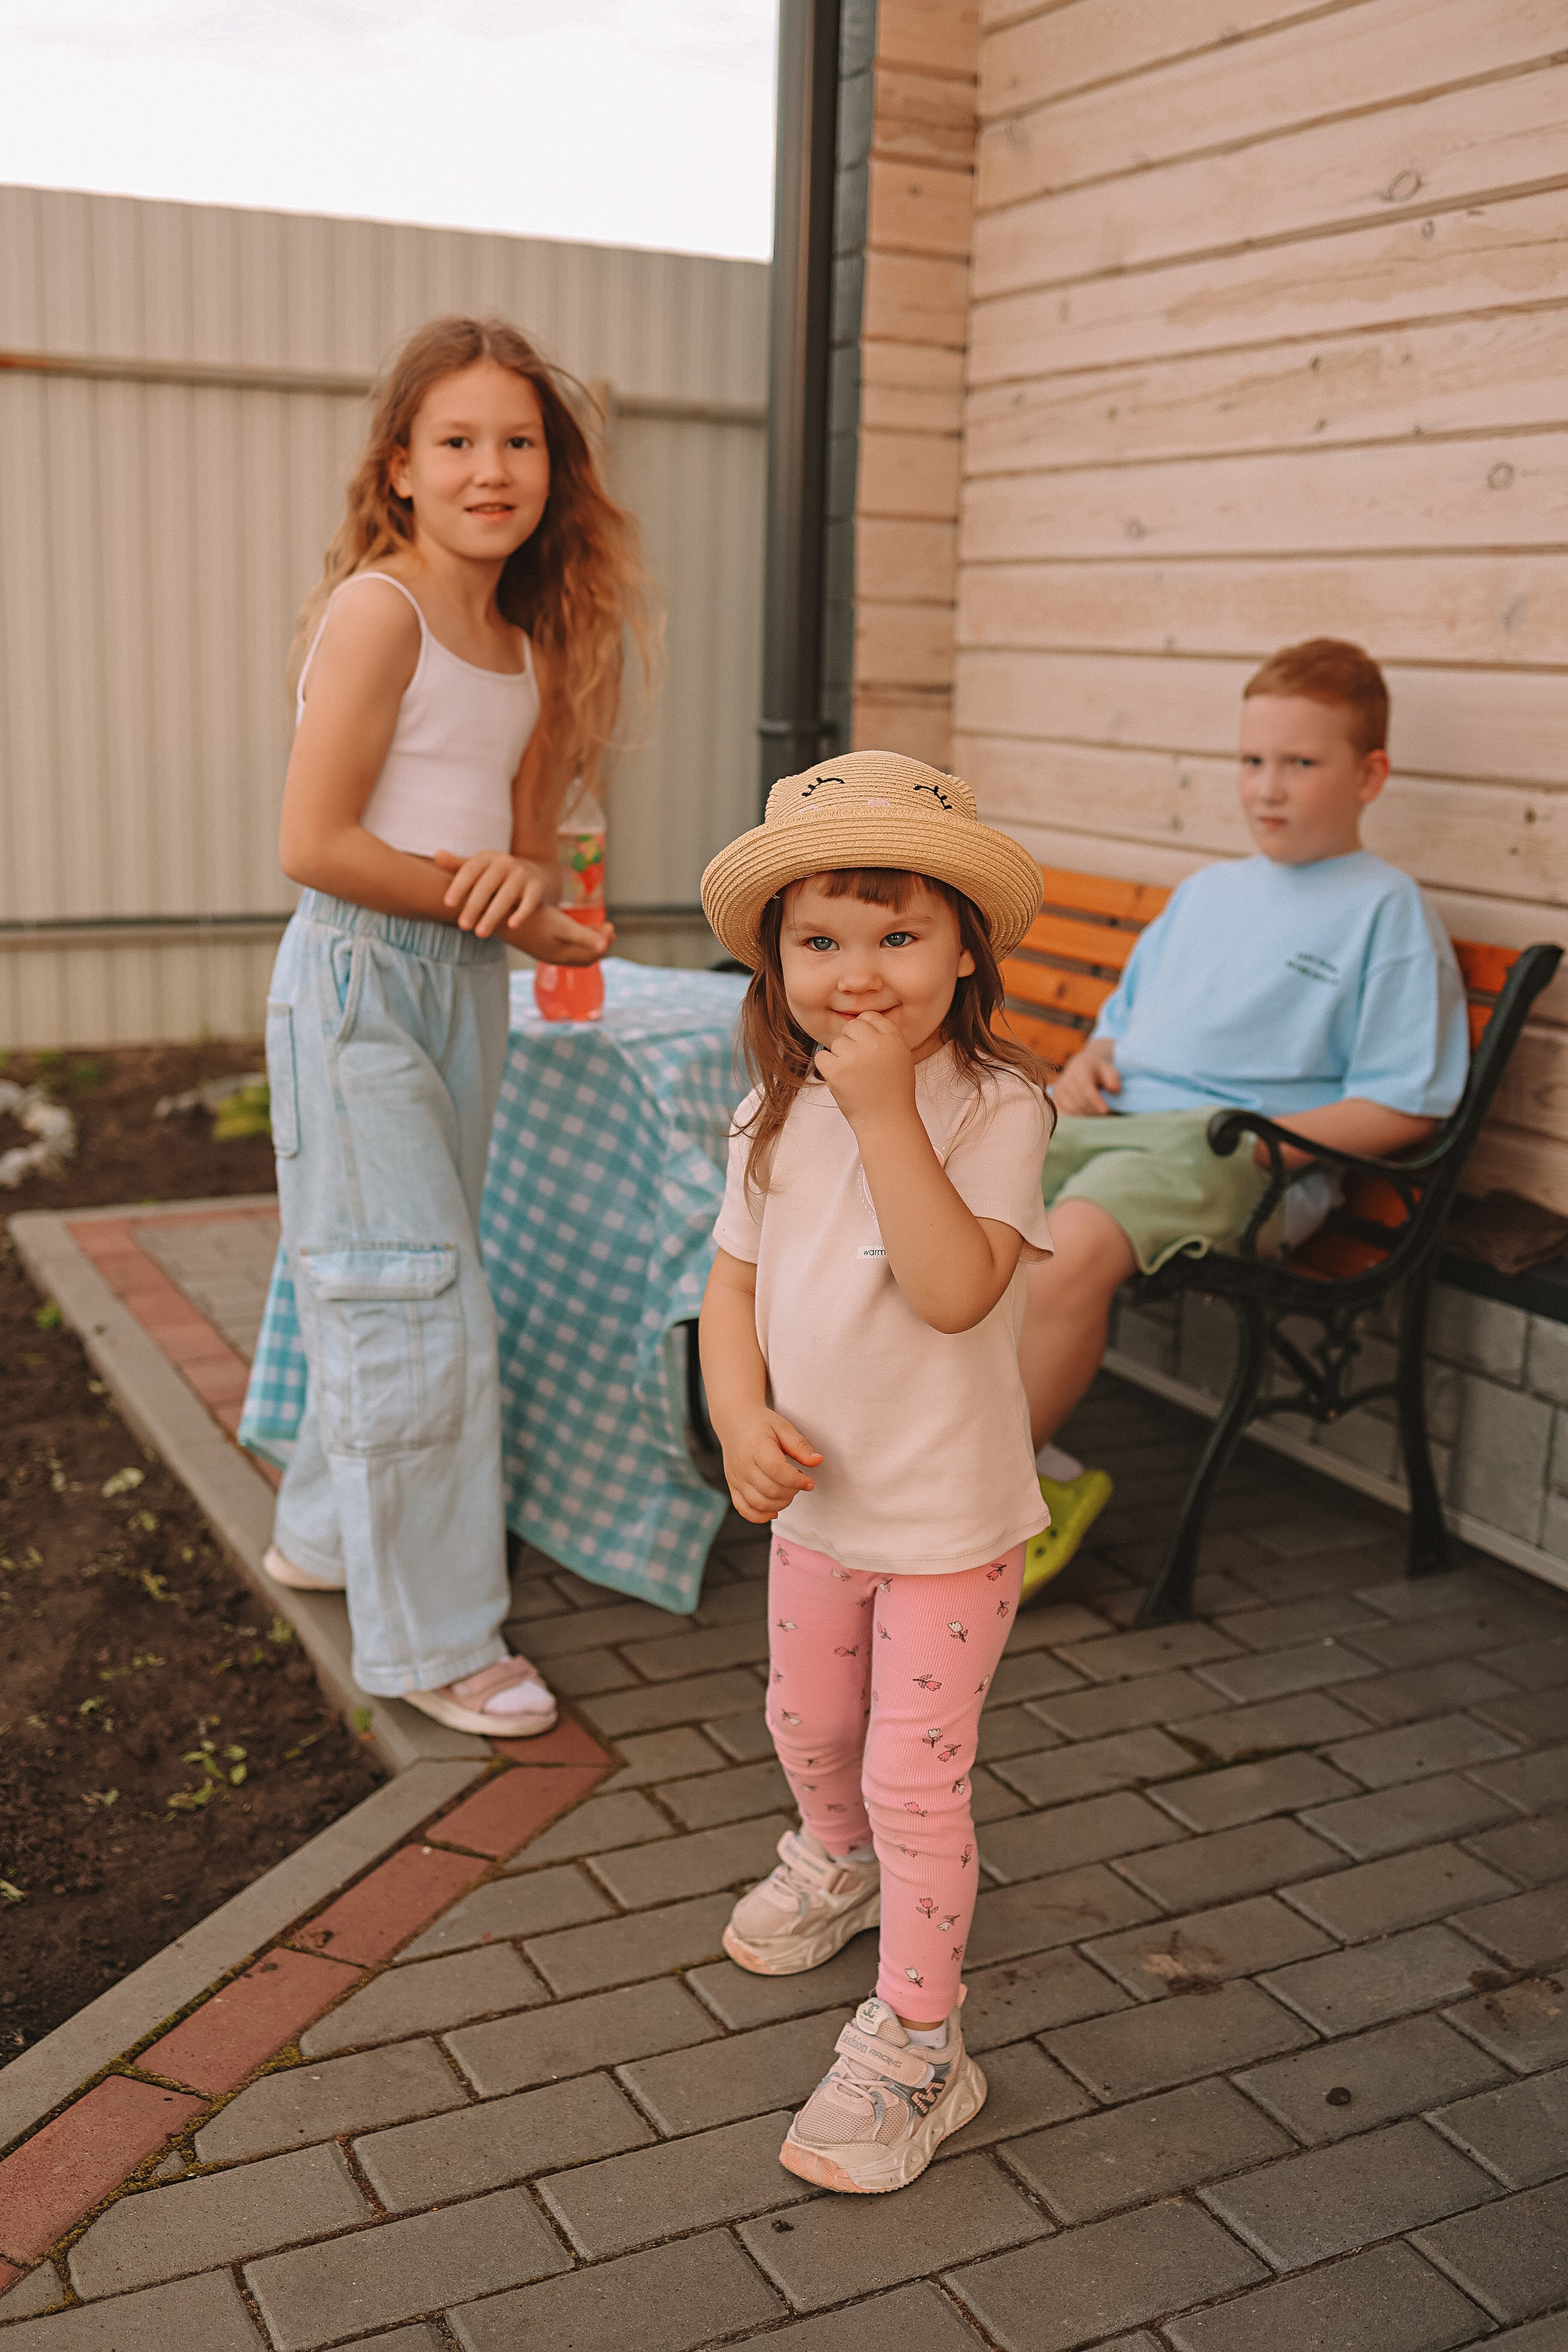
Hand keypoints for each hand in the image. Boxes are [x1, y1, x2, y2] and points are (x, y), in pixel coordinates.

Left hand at [433, 848, 550, 937]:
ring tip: (480, 933)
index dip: (459, 886)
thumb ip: (457, 865)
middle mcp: (505, 862)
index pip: (470, 871)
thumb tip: (437, 855)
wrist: (533, 873)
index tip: (448, 904)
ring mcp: (522, 874)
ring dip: (493, 915)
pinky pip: (529, 901)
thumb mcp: (477, 868)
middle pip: (487, 885)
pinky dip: (521, 913)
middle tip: (463, 926)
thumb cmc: (496, 875)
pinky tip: (512, 926)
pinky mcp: (537, 887)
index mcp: (487, 857)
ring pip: (506, 896)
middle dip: (474, 906)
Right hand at [510, 904, 614, 964]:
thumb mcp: (562, 926)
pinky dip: (573, 937)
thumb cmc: (534, 920)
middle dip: (598, 943)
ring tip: (596, 926)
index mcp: (562, 955)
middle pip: (583, 956)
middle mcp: (554, 956)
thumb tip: (604, 947)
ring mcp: (545, 950)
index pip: (590, 956)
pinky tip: (572, 924)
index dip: (604, 944)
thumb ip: (584, 937)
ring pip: (573, 949)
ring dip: (586, 939)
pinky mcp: (538, 943)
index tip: (612, 927)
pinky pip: (562, 944)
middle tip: (609, 928)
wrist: (501, 917)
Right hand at [716, 1407, 822, 1523]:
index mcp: (756, 1447)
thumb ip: (800, 1446)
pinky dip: (759, 1516)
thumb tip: (817, 1461)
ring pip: (759, 1503)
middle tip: (799, 1482)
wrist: (734, 1422)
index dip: (797, 1481)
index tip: (809, 1482)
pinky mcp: (732, 1486)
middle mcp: (743, 1465)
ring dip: (780, 1504)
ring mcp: (736, 1478)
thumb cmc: (761, 1424)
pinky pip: (743, 1508)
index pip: (777, 1472)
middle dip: (791, 1492)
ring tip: (788, 1490)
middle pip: (770, 1490)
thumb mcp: (783, 1427)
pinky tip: (774, 1511)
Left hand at [814, 1011, 916, 1126]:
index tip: (867, 1048)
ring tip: (855, 1077)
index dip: (866, 1032)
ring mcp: (854, 1056)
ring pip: (837, 1043)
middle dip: (852, 1042)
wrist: (886, 1121)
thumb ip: (885, 1036)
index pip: (871, 1017)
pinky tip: (842, 1079)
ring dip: (841, 1057)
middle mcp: (874, 1043)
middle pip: (852, 1026)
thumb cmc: (893, 1092)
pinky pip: (822, 1057)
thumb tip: (861, 1018)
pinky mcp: (836, 1070)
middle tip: (861, 1065)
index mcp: (893, 1038)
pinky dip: (828, 1068)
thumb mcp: (901, 1057)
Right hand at [1052, 1040, 1120, 1116]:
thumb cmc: (1099, 1071)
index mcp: (1080, 1068)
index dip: (1096, 1101)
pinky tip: (1085, 1111)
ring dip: (1086, 1114)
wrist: (1082, 1067)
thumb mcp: (1110, 1070)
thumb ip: (1114, 1079)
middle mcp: (1066, 1078)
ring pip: (1073, 1108)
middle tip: (1105, 1112)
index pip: (1086, 1088)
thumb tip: (1114, 1089)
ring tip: (1096, 1110)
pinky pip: (1066, 1112)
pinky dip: (1077, 1115)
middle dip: (1094, 1109)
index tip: (1106, 1110)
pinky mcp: (1055, 1097)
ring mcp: (1059, 1088)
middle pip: (1080, 1100)